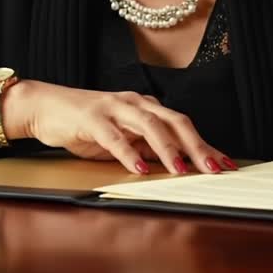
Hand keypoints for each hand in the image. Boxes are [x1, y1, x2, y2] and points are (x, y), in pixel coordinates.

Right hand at [10, 81, 235, 175]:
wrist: (46, 108)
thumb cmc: (86, 124)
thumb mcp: (123, 139)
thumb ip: (148, 148)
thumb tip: (177, 165)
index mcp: (146, 108)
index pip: (183, 126)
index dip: (205, 145)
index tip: (225, 164)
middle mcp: (135, 103)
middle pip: (174, 121)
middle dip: (196, 145)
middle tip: (213, 169)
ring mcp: (114, 108)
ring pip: (149, 124)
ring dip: (167, 147)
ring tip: (181, 169)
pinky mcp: (92, 118)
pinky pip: (114, 136)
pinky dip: (128, 152)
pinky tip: (139, 168)